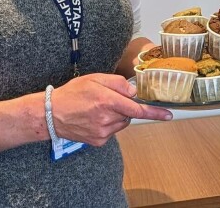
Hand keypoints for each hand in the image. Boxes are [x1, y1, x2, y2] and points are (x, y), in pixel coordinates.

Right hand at [50, 73, 171, 146]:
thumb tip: (133, 91)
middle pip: (128, 114)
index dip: (154, 113)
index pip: (137, 109)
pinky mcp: (98, 141)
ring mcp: (102, 133)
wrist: (51, 114)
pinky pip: (112, 131)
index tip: (168, 115)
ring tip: (98, 109)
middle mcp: (106, 119)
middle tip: (107, 100)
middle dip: (124, 107)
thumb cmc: (73, 93)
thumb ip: (117, 82)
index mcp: (107, 101)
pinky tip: (94, 118)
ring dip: (117, 116)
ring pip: (121, 123)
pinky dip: (108, 124)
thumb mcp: (95, 78)